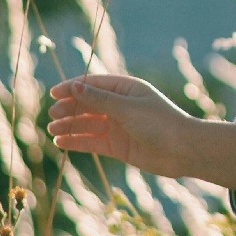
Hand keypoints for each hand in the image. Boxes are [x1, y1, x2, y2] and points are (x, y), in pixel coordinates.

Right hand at [46, 74, 235, 186]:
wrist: (183, 151)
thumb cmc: (160, 123)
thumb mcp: (127, 109)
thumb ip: (100, 100)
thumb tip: (75, 87)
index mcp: (126, 89)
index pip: (93, 84)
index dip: (73, 88)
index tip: (54, 94)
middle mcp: (121, 106)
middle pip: (88, 104)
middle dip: (69, 108)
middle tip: (53, 114)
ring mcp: (119, 126)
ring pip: (88, 124)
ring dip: (70, 125)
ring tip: (52, 129)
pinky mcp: (118, 146)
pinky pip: (93, 142)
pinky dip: (77, 142)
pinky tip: (61, 142)